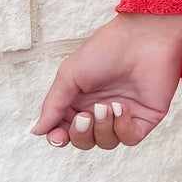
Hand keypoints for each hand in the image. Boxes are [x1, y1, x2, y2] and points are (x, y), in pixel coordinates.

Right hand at [31, 12, 181, 150]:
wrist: (142, 39)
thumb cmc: (106, 50)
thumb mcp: (69, 75)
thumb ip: (53, 106)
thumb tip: (37, 131)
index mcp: (80, 100)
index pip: (65, 131)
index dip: (60, 138)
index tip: (58, 136)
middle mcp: (101, 110)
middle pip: (84, 141)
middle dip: (81, 134)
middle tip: (85, 116)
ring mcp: (124, 115)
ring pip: (106, 143)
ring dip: (102, 129)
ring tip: (106, 106)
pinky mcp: (145, 117)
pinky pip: (129, 139)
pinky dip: (122, 128)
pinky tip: (122, 109)